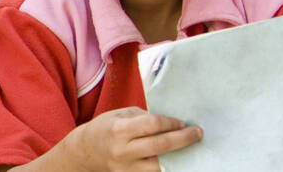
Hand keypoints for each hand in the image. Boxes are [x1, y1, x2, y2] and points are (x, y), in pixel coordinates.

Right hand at [65, 107, 202, 171]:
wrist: (84, 152)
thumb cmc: (104, 129)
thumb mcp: (119, 115)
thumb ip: (143, 117)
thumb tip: (170, 122)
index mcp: (118, 130)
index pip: (152, 124)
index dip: (171, 123)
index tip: (181, 122)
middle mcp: (122, 150)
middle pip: (160, 145)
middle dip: (183, 138)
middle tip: (197, 133)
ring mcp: (125, 168)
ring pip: (160, 166)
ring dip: (179, 157)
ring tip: (189, 149)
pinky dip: (166, 167)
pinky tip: (175, 160)